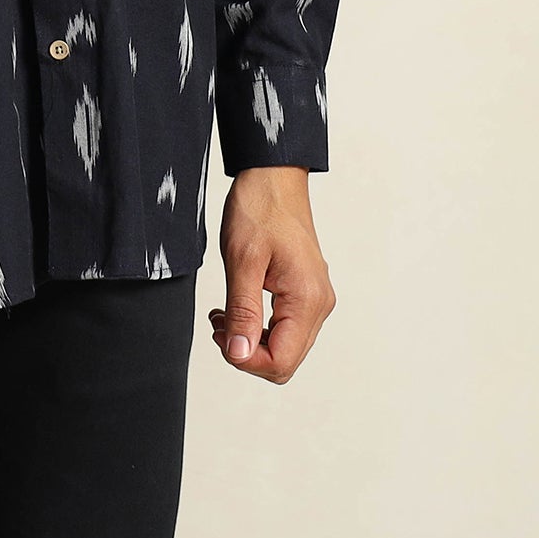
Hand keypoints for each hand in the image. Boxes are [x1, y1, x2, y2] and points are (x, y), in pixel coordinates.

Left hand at [207, 166, 334, 381]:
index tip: (220, 336)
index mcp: (307, 299)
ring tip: (223, 315)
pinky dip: (259, 326)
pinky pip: (285, 326)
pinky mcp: (306, 291)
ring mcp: (315, 298)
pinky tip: (236, 308)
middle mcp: (319, 304)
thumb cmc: (259, 208)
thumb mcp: (242, 261)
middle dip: (247, 352)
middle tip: (219, 325)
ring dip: (251, 340)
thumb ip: (242, 312)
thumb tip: (239, 355)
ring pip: (285, 346)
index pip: (281, 361)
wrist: (273, 176)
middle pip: (285, 360)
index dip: (246, 360)